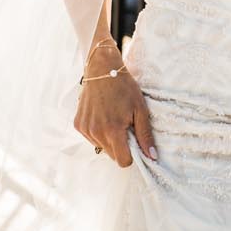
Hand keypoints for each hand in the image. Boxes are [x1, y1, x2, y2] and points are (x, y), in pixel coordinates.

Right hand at [74, 42, 157, 167]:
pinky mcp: (78, 124)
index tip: (134, 143)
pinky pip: (91, 138)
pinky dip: (98, 132)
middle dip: (121, 146)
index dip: (131, 155)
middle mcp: (96, 132)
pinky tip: (102, 116)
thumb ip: (145, 135)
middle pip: (112, 155)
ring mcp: (85, 128)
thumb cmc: (124, 87)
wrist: (102, 69)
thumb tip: (152, 157)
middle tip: (125, 126)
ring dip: (109, 139)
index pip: (123, 161)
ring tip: (113, 118)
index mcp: (113, 130)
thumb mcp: (140, 109)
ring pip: (101, 147)